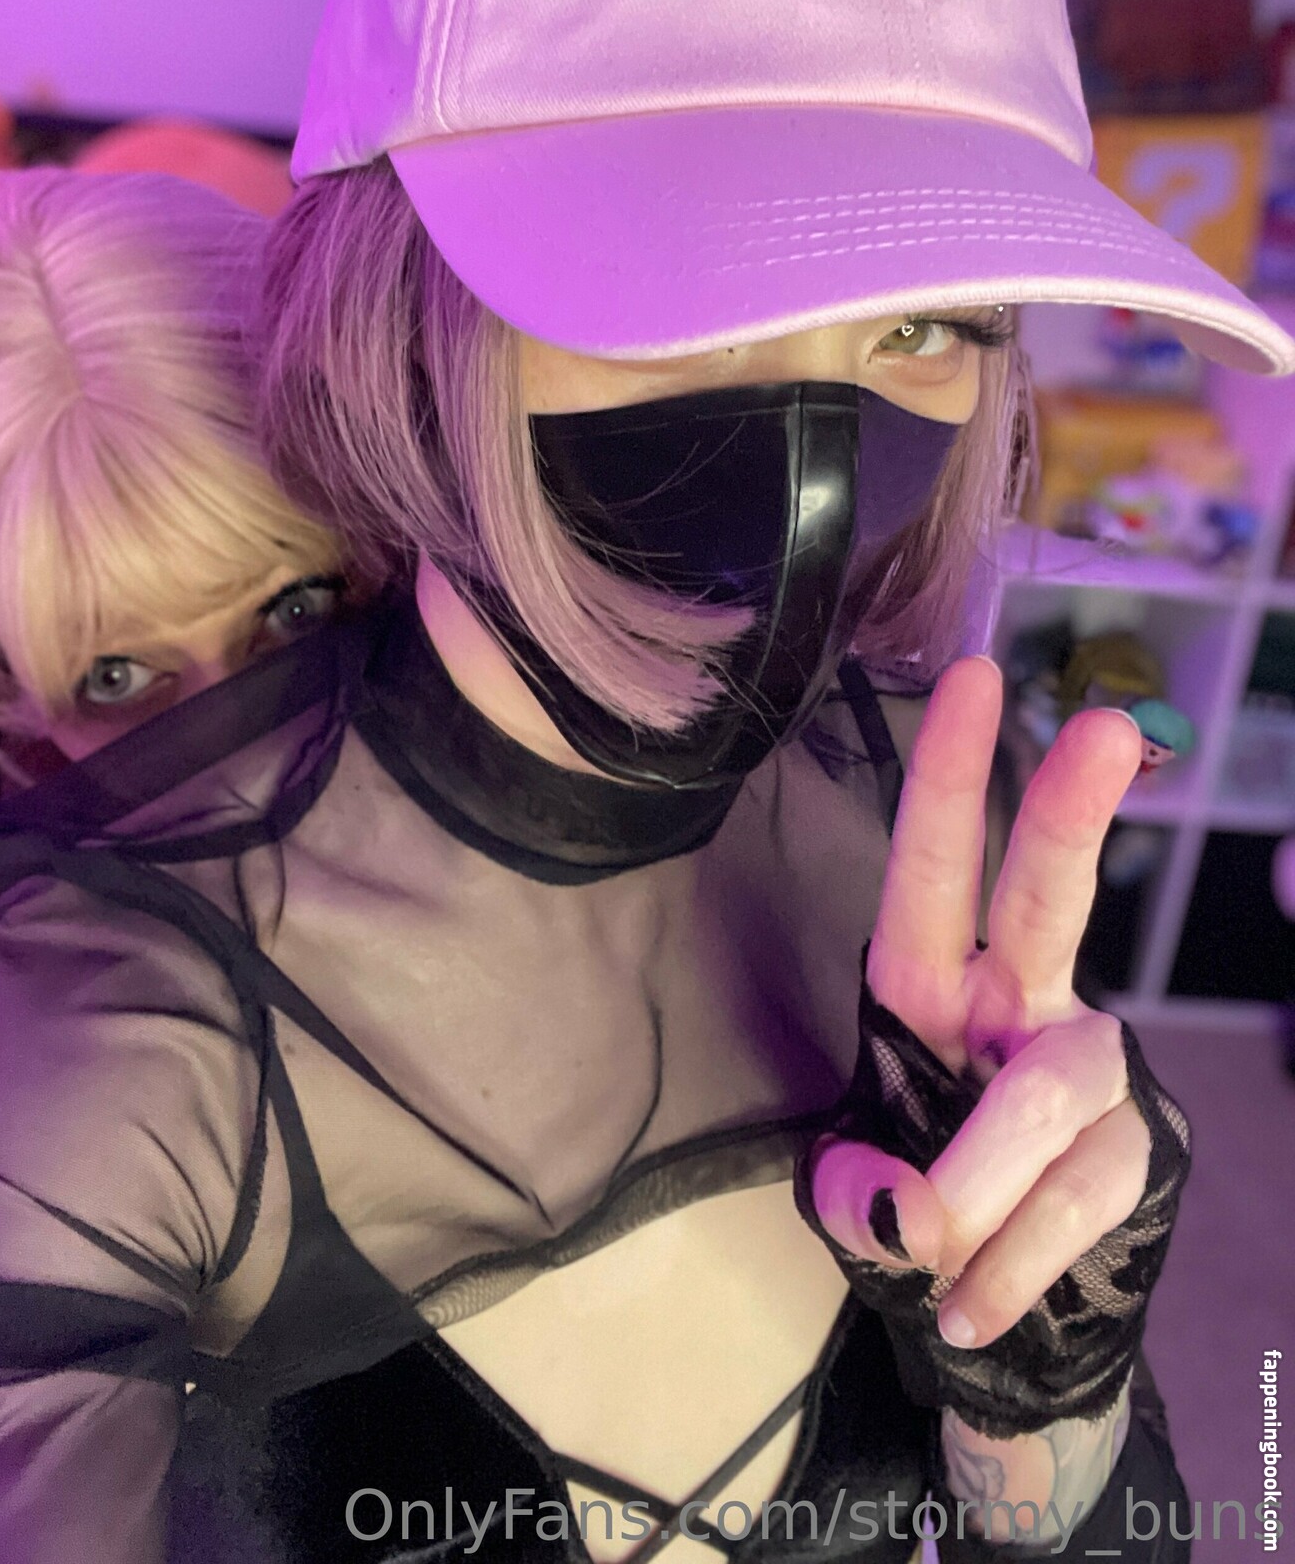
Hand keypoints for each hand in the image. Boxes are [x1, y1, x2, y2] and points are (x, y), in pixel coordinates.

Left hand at [800, 656, 1189, 1435]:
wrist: (1000, 1313)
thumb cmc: (916, 1207)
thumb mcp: (850, 1202)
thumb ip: (855, 1197)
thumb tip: (902, 1212)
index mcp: (930, 985)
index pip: (935, 868)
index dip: (952, 774)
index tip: (975, 674)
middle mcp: (1019, 1004)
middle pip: (1048, 899)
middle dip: (1069, 814)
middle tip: (1109, 728)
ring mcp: (1089, 1075)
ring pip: (1048, 1096)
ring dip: (979, 1184)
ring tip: (931, 1265)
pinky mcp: (1137, 1152)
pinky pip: (1076, 1202)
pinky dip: (1009, 1267)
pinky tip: (968, 1311)